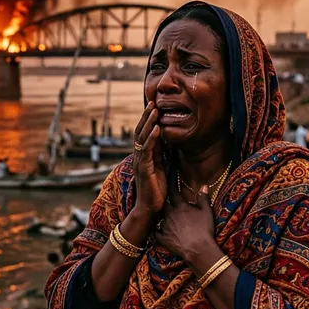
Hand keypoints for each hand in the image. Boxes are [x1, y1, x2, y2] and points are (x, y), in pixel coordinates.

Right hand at [133, 102, 166, 216]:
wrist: (149, 207)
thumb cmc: (156, 188)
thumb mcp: (162, 166)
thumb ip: (162, 153)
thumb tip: (168, 139)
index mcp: (143, 154)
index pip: (144, 132)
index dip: (148, 119)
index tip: (154, 105)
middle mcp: (139, 155)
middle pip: (140, 131)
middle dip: (147, 116)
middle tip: (153, 101)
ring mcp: (140, 161)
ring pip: (142, 137)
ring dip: (149, 122)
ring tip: (155, 110)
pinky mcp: (144, 168)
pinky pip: (147, 150)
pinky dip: (152, 138)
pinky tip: (158, 128)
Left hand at [152, 182, 217, 265]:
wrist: (198, 249)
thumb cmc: (204, 229)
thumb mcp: (207, 212)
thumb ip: (203, 198)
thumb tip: (203, 186)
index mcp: (180, 207)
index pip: (174, 192)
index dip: (172, 184)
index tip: (170, 177)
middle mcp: (170, 214)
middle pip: (164, 204)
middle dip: (165, 200)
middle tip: (166, 197)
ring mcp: (165, 227)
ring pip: (161, 217)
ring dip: (163, 216)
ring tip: (165, 215)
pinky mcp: (163, 238)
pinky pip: (155, 233)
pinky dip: (155, 231)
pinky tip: (155, 231)